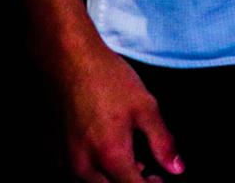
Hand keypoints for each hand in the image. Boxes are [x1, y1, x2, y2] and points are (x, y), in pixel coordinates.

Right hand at [47, 37, 181, 181]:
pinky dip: (98, 174)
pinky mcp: (58, 151)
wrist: (70, 62)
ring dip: (115, 180)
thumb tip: (176, 168)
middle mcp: (84, 164)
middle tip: (153, 174)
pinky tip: (110, 157)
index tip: (161, 179)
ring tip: (138, 165)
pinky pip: (79, 174)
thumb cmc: (108, 80)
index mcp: (110, 155)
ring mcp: (67, 159)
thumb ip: (162, 142)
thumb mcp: (146, 107)